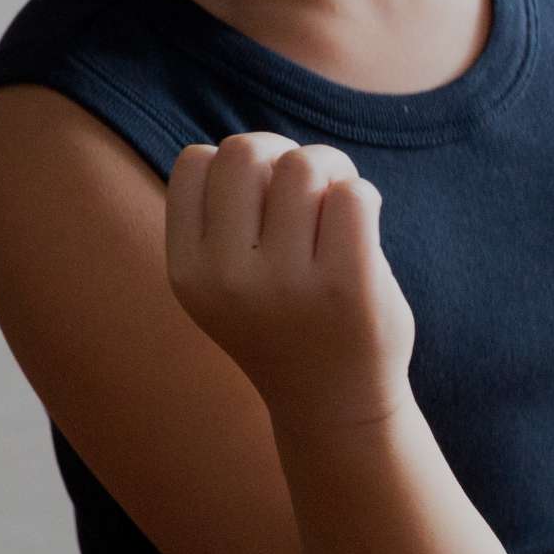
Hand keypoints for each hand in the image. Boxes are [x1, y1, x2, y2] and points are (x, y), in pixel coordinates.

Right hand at [165, 132, 417, 431]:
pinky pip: (355, 194)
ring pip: (306, 164)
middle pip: (247, 150)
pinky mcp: (348, 286)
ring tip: (339, 206)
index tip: (263, 192)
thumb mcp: (225, 279)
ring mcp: (287, 284)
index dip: (235, 160)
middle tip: (311, 188)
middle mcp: (227, 277)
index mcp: (188, 271)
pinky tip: (364, 229)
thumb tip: (262, 146)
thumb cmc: (285, 322)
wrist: (333, 407)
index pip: (194, 161)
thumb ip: (227, 216)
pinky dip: (364, 196)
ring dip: (332, 170)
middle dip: (285, 152)